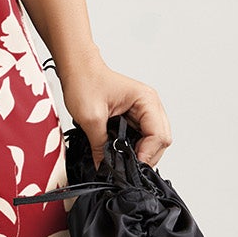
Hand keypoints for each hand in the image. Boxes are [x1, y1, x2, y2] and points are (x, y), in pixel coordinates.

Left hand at [59, 54, 170, 169]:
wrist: (76, 69)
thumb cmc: (85, 81)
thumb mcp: (90, 117)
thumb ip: (100, 145)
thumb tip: (105, 167)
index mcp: (146, 100)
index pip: (159, 135)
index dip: (146, 154)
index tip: (130, 166)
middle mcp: (150, 105)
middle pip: (161, 141)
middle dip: (145, 156)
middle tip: (126, 166)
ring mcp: (143, 112)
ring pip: (154, 141)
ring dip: (140, 152)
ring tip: (122, 158)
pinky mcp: (134, 117)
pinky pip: (142, 138)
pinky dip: (134, 147)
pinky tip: (121, 151)